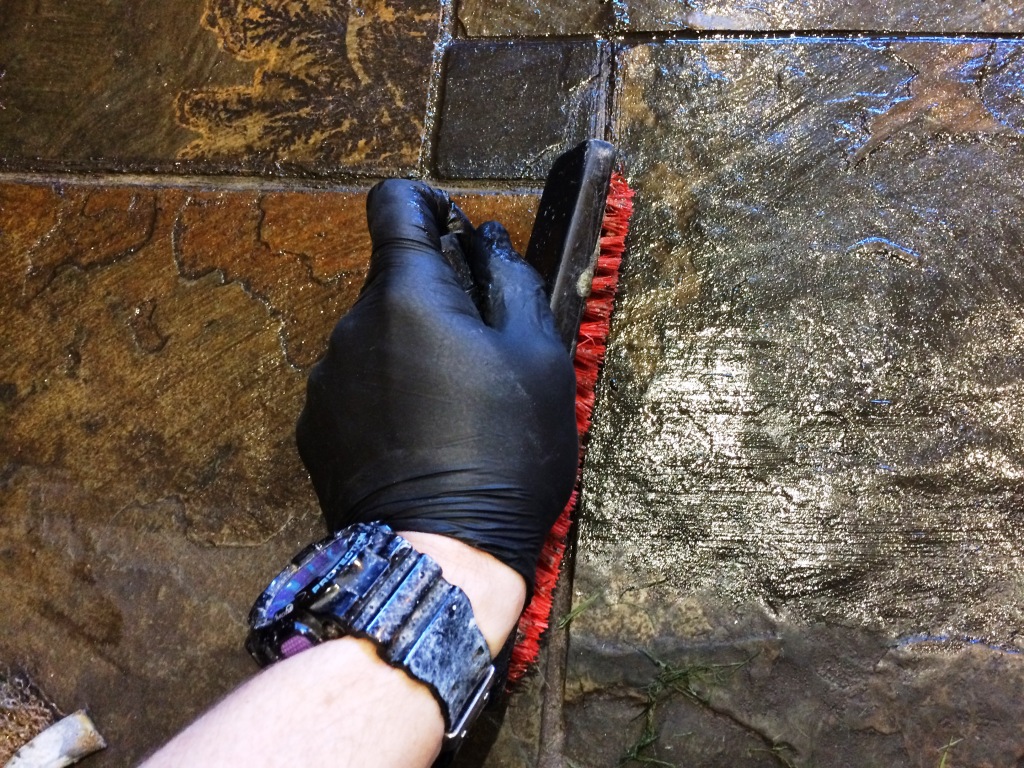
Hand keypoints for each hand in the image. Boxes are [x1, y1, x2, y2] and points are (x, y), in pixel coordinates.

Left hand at [295, 180, 577, 597]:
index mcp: (406, 294)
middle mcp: (351, 326)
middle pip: (392, 282)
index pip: (395, 204)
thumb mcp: (539, 358)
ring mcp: (325, 379)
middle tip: (483, 355)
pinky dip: (384, 394)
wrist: (441, 553)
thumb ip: (511, 283)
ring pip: (374, 337)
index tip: (457, 237)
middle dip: (435, 299)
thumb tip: (485, 243)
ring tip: (452, 411)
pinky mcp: (313, 428)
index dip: (429, 206)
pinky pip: (354, 386)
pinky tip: (417, 441)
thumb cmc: (505, 452)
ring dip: (410, 350)